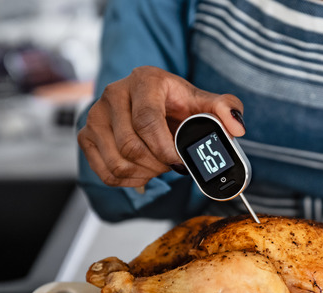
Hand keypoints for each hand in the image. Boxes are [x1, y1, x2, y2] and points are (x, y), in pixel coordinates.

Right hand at [78, 66, 245, 187]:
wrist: (150, 100)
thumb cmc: (175, 102)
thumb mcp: (203, 101)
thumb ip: (224, 109)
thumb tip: (236, 127)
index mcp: (144, 81)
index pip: (147, 121)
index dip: (165, 148)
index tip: (180, 161)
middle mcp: (114, 94)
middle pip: (131, 146)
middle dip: (157, 164)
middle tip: (171, 164)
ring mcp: (96, 114)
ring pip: (117, 162)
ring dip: (143, 174)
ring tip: (158, 166)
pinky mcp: (86, 134)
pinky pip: (105, 172)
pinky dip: (127, 181)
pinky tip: (142, 172)